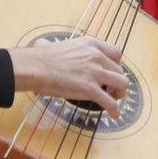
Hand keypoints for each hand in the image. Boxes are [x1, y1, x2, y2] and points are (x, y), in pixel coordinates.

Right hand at [8, 37, 127, 116]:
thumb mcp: (61, 45)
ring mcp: (95, 72)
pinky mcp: (90, 89)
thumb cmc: (41, 57)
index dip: (116, 65)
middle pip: (120, 70)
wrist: (35, 67)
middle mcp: (97, 56)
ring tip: (113, 99)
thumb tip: (44, 45)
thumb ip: (63, 48)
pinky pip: (110, 102)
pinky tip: (114, 115)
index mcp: (91, 44)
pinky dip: (115, 110)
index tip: (111, 72)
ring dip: (120, 93)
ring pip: (122, 84)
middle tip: (110, 89)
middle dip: (117, 81)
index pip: (116, 53)